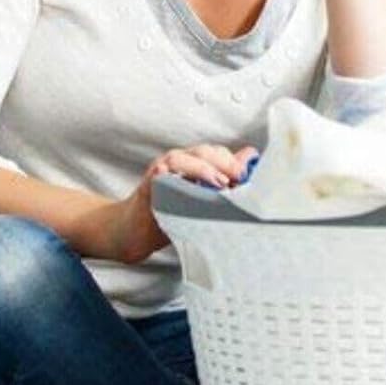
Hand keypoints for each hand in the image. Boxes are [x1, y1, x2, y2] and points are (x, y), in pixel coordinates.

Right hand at [95, 143, 258, 264]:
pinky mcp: (147, 184)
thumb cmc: (173, 215)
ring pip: (181, 158)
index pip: (218, 153)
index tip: (248, 177)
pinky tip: (177, 179)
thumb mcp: (203, 201)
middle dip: (223, 162)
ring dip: (201, 168)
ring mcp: (161, 170)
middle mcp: (179, 162)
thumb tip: (249, 165)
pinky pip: (158, 173)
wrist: (137, 233)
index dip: (233, 162)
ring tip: (217, 182)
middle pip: (203, 151)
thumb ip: (224, 183)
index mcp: (195, 164)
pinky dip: (167, 173)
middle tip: (238, 179)